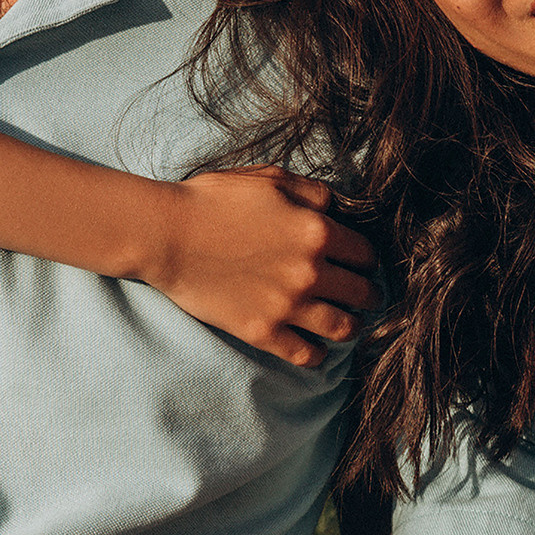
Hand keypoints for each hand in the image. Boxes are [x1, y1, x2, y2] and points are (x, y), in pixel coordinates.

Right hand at [143, 170, 373, 368]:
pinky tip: (315, 347)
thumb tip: (338, 206)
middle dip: (368, 294)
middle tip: (366, 296)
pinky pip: (306, 355)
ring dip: (350, 325)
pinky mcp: (263, 331)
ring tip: (347, 323)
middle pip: (362, 293)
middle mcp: (310, 272)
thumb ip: (312, 192)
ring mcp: (287, 306)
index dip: (367, 258)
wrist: (167, 234)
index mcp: (316, 231)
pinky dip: (317, 353)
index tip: (363, 264)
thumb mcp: (269, 179)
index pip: (365, 253)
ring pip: (343, 328)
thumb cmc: (214, 200)